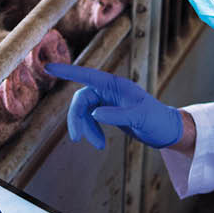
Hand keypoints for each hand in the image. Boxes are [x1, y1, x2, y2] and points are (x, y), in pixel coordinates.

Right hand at [46, 62, 182, 150]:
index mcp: (115, 84)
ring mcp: (107, 100)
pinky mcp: (107, 112)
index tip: (48, 67)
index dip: (67, 71)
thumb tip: (94, 113)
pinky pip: (89, 119)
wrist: (165, 131)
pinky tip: (99, 142)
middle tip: (78, 139)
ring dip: (86, 128)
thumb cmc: (157, 120)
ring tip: (98, 145)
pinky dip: (91, 130)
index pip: (86, 75)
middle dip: (77, 119)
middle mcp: (109, 89)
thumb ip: (117, 115)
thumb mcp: (140, 118)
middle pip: (81, 100)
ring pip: (84, 111)